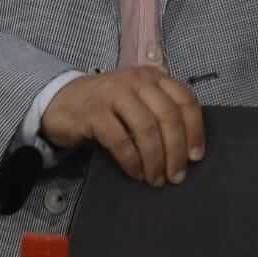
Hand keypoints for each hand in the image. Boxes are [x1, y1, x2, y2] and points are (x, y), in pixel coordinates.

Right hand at [39, 68, 205, 185]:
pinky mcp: (93, 113)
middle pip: (168, 116)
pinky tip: (136, 173)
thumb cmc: (108, 106)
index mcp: (153, 77)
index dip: (195, 130)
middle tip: (176, 176)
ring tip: (156, 179)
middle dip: (176, 151)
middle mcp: (136, 80)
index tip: (196, 157)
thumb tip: (187, 150)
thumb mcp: (138, 101)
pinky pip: (120, 140)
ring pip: (147, 129)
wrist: (61, 101)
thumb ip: (160, 113)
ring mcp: (114, 94)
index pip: (185, 100)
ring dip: (156, 159)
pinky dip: (132, 161)